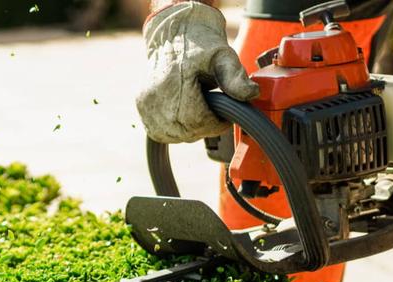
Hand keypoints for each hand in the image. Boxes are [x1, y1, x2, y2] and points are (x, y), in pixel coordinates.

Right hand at [137, 2, 259, 143]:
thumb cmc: (201, 46)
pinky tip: (185, 116)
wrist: (174, 35)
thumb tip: (251, 94)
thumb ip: (235, 76)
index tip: (225, 116)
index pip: (196, 121)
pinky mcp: (141, 107)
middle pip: (185, 131)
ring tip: (200, 110)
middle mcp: (155, 95)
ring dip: (190, 130)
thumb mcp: (223, 56)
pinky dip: (176, 130)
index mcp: (173, 82)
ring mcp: (145, 103)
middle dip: (205, 127)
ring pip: (173, 135)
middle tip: (214, 112)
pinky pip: (160, 132)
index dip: (215, 124)